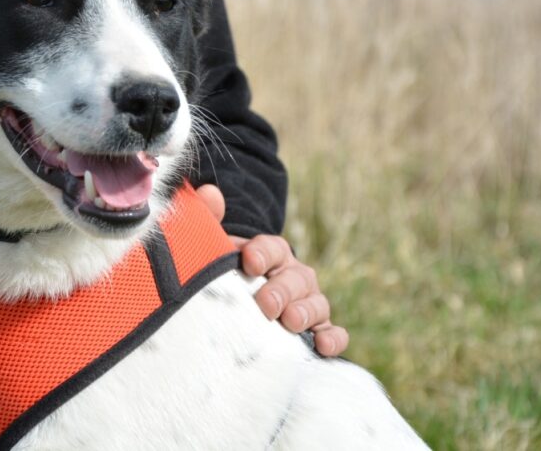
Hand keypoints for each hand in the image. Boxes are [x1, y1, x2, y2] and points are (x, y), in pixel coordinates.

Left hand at [196, 184, 348, 356]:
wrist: (237, 302)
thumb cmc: (226, 273)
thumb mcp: (213, 247)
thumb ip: (208, 218)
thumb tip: (208, 193)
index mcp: (270, 254)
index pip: (272, 248)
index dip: (263, 252)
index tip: (248, 261)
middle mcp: (293, 276)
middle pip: (296, 278)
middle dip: (282, 290)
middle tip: (266, 304)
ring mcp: (307, 304)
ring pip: (317, 304)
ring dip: (306, 312)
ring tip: (290, 322)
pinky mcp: (316, 330)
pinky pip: (332, 333)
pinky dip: (333, 339)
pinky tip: (323, 346)